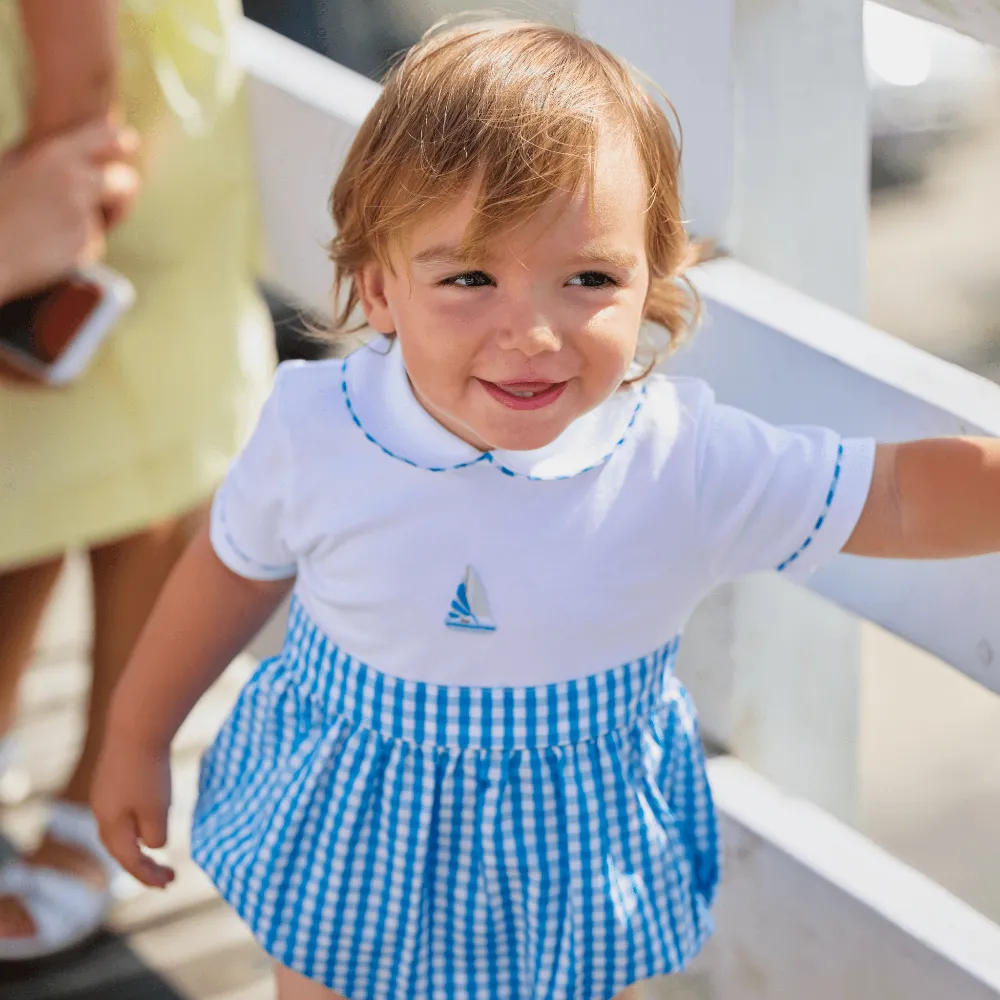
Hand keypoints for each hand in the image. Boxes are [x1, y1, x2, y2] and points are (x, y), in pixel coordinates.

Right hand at [0, 120, 138, 301]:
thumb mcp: (10, 166)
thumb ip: (42, 155)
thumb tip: (67, 147)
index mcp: (54, 155)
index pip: (107, 136)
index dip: (120, 139)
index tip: (128, 142)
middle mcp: (75, 182)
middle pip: (127, 182)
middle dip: (125, 192)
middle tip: (116, 199)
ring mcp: (84, 215)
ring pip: (108, 217)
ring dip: (100, 221)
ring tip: (61, 224)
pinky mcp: (87, 246)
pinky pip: (93, 243)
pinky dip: (79, 246)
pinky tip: (50, 246)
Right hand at [91, 731, 175, 888]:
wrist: (137, 726)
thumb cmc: (148, 770)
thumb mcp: (157, 810)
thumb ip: (154, 834)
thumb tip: (153, 844)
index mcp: (110, 824)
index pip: (128, 860)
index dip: (148, 875)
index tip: (169, 884)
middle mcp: (101, 811)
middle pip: (120, 848)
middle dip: (142, 865)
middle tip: (166, 878)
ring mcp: (105, 791)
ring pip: (120, 828)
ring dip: (139, 844)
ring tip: (155, 855)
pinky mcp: (114, 776)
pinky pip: (124, 809)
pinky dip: (137, 823)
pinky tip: (149, 820)